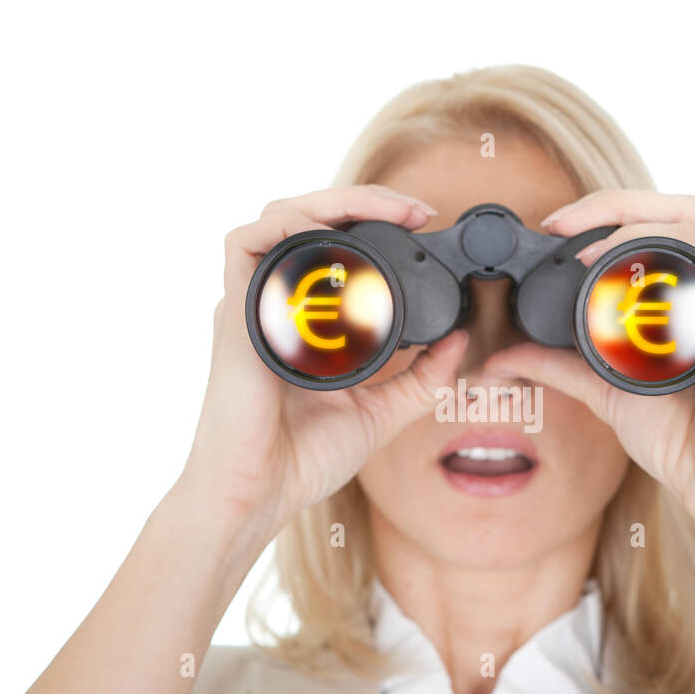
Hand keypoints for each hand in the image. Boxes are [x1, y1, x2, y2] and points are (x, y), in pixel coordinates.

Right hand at [180, 184, 468, 545]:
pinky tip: (325, 230)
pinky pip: (243, 243)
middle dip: (364, 200)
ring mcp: (253, 304)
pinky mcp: (234, 313)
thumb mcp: (380, 412)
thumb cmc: (302, 458)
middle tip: (417, 210)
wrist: (259, 493)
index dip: (375, 221)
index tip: (424, 223)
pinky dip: (286, 224)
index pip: (332, 243)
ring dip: (333, 200)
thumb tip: (460, 341)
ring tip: (385, 209)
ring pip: (279, 216)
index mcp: (306, 318)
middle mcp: (275, 302)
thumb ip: (421, 378)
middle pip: (308, 217)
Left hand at [484, 189, 694, 540]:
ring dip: (632, 217)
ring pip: (691, 219)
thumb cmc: (683, 440)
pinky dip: (660, 249)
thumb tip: (501, 356)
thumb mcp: (605, 391)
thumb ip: (557, 366)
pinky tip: (622, 264)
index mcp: (693, 296)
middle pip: (674, 208)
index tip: (553, 227)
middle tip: (559, 222)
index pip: (656, 226)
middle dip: (613, 202)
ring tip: (581, 242)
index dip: (605, 213)